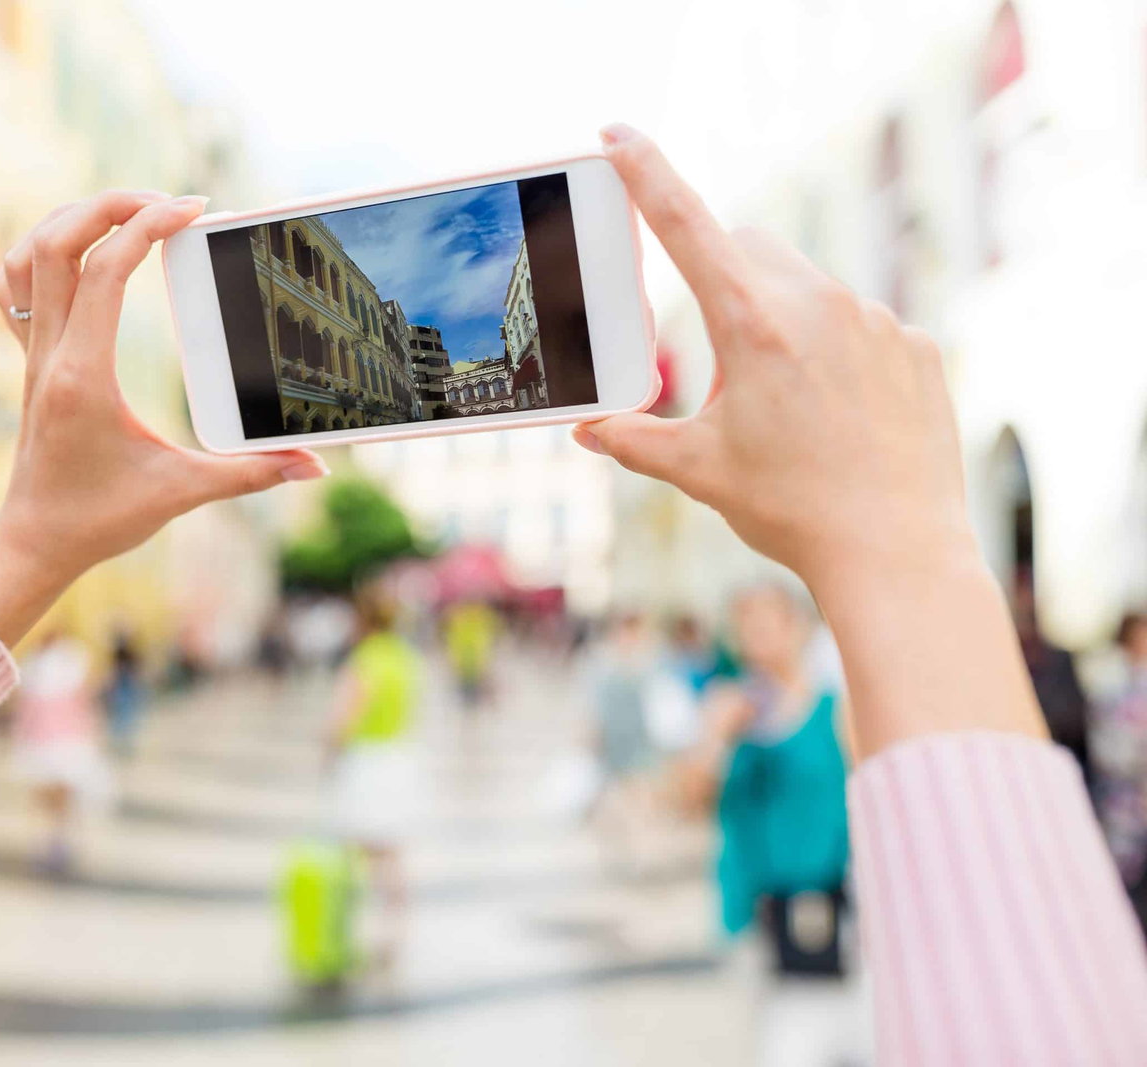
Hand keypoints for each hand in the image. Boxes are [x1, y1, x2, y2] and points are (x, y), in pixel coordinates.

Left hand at [0, 191, 326, 643]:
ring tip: (129, 215)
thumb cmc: (101, 520)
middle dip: (111, 204)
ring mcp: (31, 354)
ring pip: (28, 255)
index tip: (194, 207)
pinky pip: (13, 286)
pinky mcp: (27, 361)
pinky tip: (79, 251)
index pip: (106, 270)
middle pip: (57, 242)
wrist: (35, 543)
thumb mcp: (181, 495)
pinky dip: (39, 252)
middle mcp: (49, 354)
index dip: (149, 225)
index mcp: (84, 375)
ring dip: (73, 220)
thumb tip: (314, 468)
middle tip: (169, 202)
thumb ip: (250, 475)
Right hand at [573, 126, 975, 595]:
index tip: (617, 135)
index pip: (686, 226)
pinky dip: (836, 351)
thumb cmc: (790, 510)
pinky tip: (837, 416)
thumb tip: (587, 431)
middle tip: (720, 354)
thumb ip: (634, 440)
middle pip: (752, 248)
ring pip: (809, 286)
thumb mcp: (698, 471)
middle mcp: (819, 304)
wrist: (896, 553)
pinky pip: (861, 324)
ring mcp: (876, 321)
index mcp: (753, 324)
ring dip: (781, 319)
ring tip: (788, 405)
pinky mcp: (916, 346)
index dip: (646, 173)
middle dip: (723, 274)